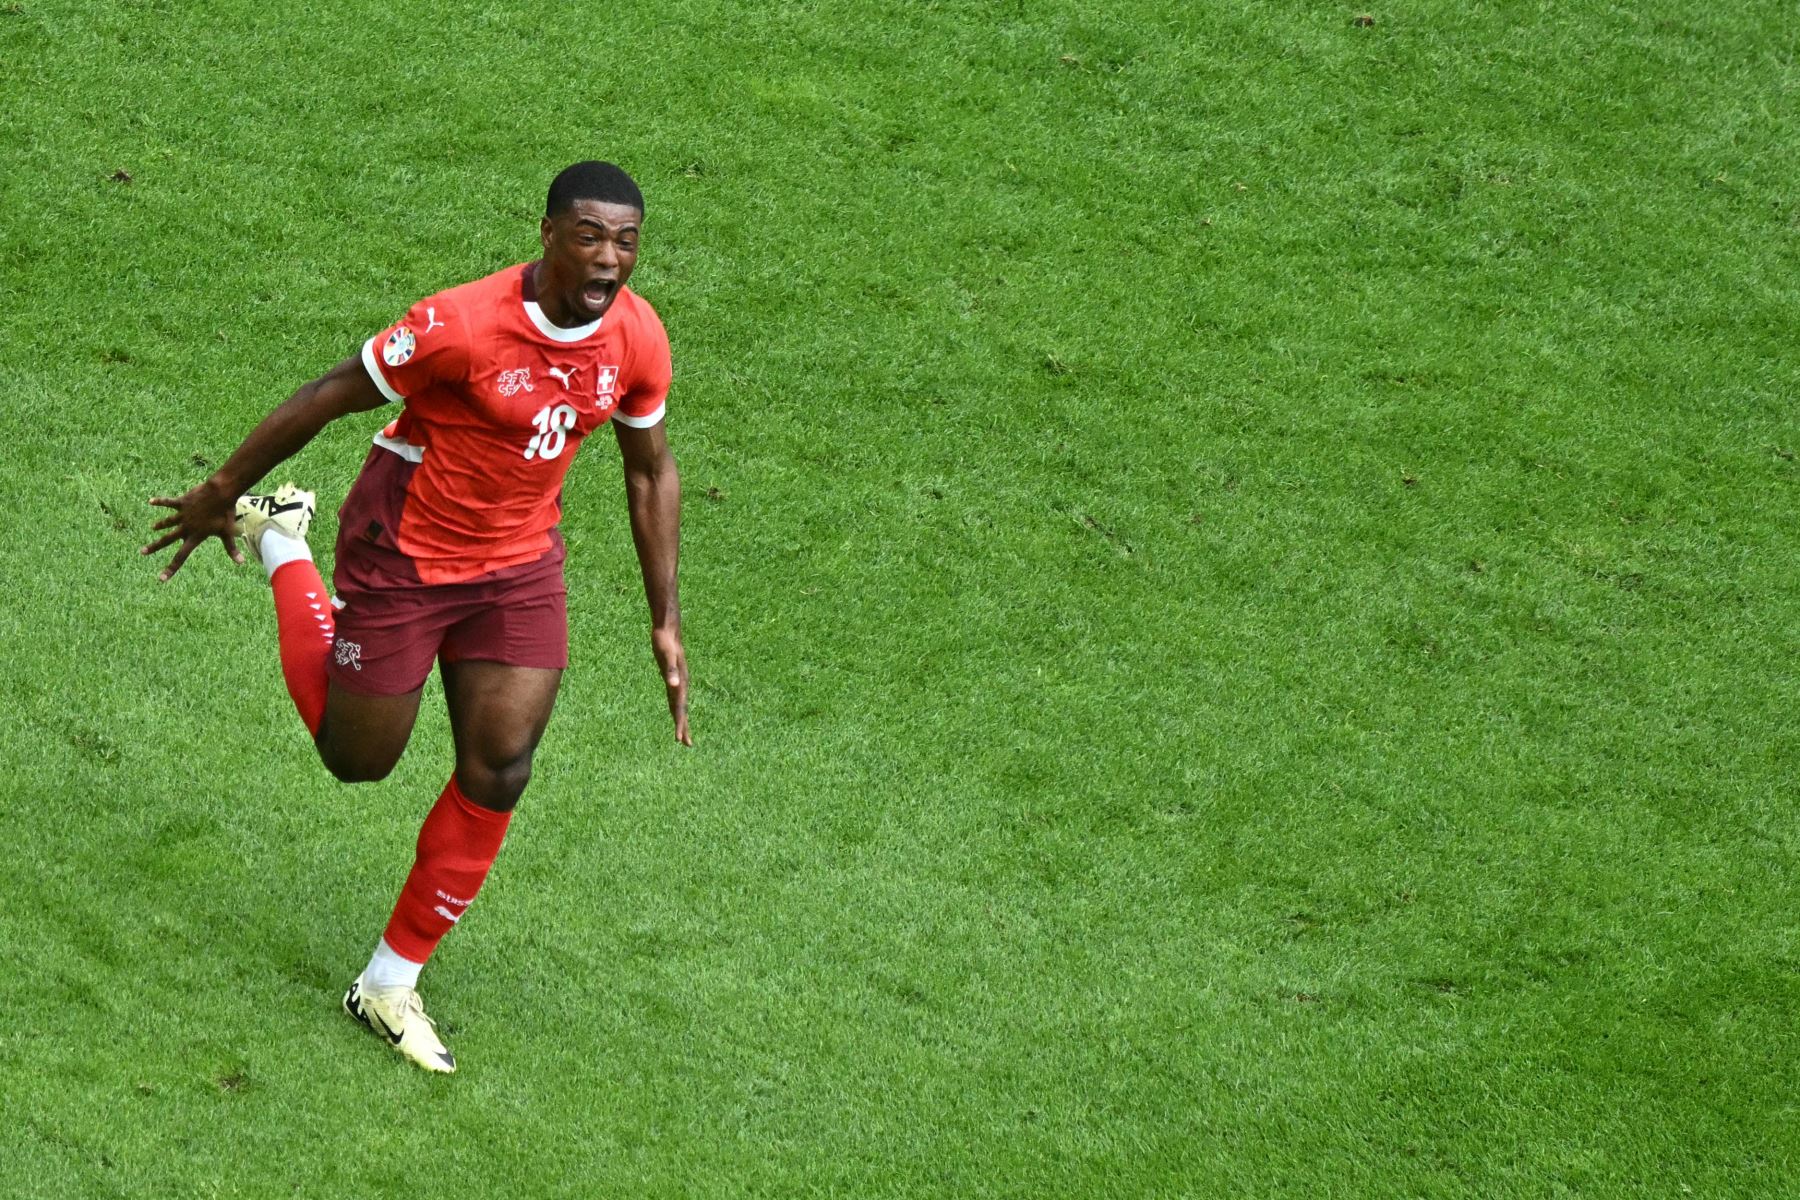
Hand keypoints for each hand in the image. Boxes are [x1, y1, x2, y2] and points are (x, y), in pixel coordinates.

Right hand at [142, 480, 242, 581]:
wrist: (220, 494)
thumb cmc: (225, 514)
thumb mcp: (228, 532)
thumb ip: (231, 549)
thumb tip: (241, 563)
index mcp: (195, 536)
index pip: (181, 557)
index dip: (171, 568)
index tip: (161, 578)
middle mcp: (186, 527)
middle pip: (167, 539)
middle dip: (155, 547)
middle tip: (142, 552)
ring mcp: (183, 514)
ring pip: (168, 522)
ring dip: (160, 525)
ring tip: (153, 528)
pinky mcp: (182, 502)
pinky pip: (169, 502)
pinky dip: (160, 502)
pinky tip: (151, 501)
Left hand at [651, 624, 691, 745]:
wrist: (668, 630)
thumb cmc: (665, 643)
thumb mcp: (666, 656)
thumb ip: (671, 671)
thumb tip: (675, 685)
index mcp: (680, 683)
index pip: (680, 708)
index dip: (680, 724)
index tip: (680, 739)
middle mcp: (681, 684)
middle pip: (682, 710)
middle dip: (684, 727)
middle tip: (687, 744)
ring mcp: (678, 681)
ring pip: (679, 705)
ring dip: (681, 719)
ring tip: (682, 734)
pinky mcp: (673, 677)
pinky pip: (675, 696)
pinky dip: (675, 707)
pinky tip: (675, 710)